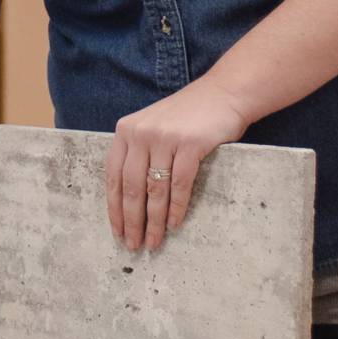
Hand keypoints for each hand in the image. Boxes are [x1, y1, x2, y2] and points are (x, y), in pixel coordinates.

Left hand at [106, 79, 248, 252]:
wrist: (224, 93)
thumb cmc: (188, 115)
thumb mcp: (153, 126)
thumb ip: (138, 152)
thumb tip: (130, 199)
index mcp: (126, 131)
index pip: (113, 176)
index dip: (115, 208)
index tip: (117, 231)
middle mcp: (140, 133)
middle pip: (131, 187)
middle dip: (132, 221)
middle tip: (134, 245)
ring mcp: (165, 138)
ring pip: (154, 189)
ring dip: (154, 221)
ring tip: (154, 241)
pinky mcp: (189, 144)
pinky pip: (179, 184)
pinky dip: (176, 208)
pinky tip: (174, 224)